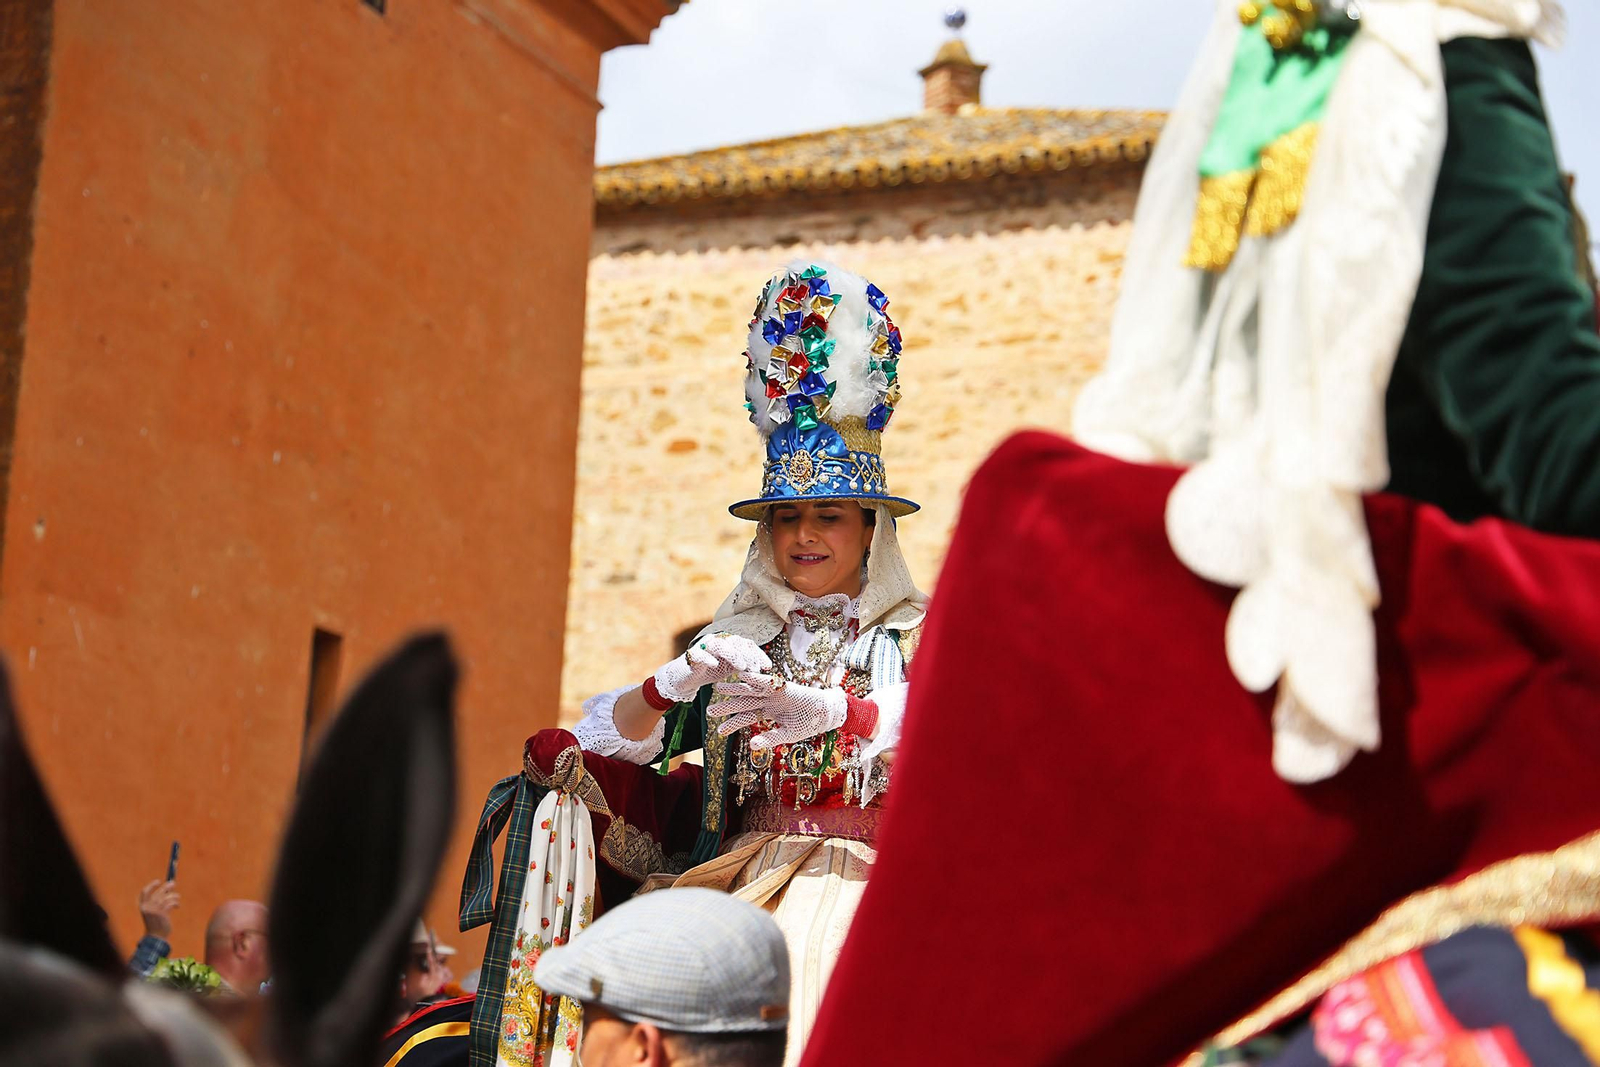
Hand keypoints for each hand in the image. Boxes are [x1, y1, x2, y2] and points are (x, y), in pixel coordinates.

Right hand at [138, 879, 179, 938]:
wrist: (155, 937)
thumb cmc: (156, 923)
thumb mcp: (153, 911)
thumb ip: (157, 901)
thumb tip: (167, 888)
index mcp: (143, 906)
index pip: (144, 892)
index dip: (151, 886)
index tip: (158, 881)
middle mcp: (147, 907)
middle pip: (158, 892)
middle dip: (166, 886)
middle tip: (173, 883)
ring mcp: (154, 910)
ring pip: (167, 897)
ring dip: (174, 896)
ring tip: (177, 898)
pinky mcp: (162, 914)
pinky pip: (171, 903)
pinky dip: (175, 903)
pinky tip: (177, 906)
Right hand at [654, 633, 771, 702]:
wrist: (687, 677)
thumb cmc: (712, 671)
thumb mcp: (732, 668)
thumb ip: (746, 666)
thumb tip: (767, 670)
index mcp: (729, 643)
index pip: (747, 644)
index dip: (758, 654)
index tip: (768, 667)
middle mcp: (718, 641)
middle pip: (736, 642)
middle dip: (748, 655)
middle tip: (755, 669)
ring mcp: (704, 646)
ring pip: (720, 645)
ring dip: (732, 654)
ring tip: (741, 666)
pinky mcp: (692, 655)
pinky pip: (700, 654)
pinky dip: (707, 658)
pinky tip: (714, 665)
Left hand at [713, 675, 846, 749]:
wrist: (826, 713)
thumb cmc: (807, 724)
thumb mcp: (787, 735)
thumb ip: (769, 739)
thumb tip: (750, 745)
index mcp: (768, 712)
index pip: (746, 717)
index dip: (733, 723)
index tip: (719, 731)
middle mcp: (768, 700)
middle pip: (743, 702)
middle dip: (727, 706)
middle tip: (709, 711)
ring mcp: (774, 692)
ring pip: (750, 690)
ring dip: (734, 689)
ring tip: (718, 689)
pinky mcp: (783, 686)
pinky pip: (766, 681)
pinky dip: (754, 678)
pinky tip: (741, 676)